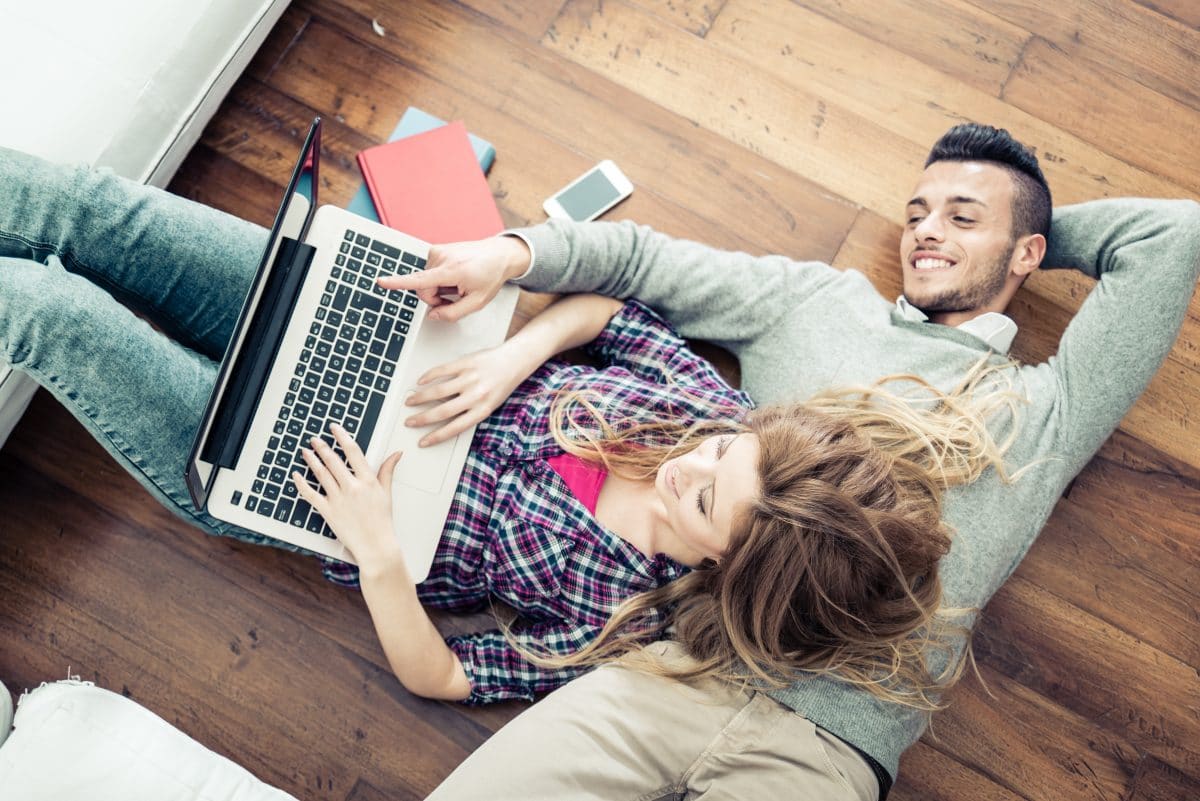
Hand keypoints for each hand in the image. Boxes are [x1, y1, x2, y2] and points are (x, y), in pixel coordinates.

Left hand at [292, 423, 403, 563]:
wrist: (376, 546)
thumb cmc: (382, 521)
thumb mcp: (387, 493)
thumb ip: (388, 470)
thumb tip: (396, 454)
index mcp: (368, 481)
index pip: (353, 451)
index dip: (342, 437)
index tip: (335, 428)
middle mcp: (352, 487)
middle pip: (334, 460)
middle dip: (322, 447)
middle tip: (315, 438)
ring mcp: (338, 499)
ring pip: (321, 474)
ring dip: (312, 460)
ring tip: (306, 451)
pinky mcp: (328, 511)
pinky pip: (311, 494)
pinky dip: (301, 484)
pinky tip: (296, 475)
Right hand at [376, 236, 530, 322]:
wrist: (499, 254)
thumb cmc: (490, 276)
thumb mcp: (477, 302)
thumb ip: (453, 313)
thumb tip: (432, 315)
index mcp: (452, 270)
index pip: (420, 280)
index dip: (397, 283)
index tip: (380, 282)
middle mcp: (441, 258)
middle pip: (423, 289)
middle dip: (435, 298)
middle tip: (455, 297)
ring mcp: (437, 251)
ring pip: (425, 281)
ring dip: (439, 288)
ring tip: (458, 283)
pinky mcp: (436, 250)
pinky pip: (429, 273)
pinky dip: (440, 279)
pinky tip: (455, 277)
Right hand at [404, 340, 531, 446]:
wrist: (516, 360)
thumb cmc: (503, 383)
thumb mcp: (490, 404)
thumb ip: (470, 411)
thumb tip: (445, 419)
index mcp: (483, 409)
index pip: (454, 428)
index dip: (436, 437)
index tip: (423, 442)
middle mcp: (476, 395)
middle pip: (442, 411)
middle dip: (422, 419)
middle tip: (410, 422)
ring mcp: (470, 378)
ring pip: (438, 391)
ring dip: (420, 398)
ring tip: (410, 402)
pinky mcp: (466, 362)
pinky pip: (442, 370)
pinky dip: (429, 376)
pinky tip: (421, 382)